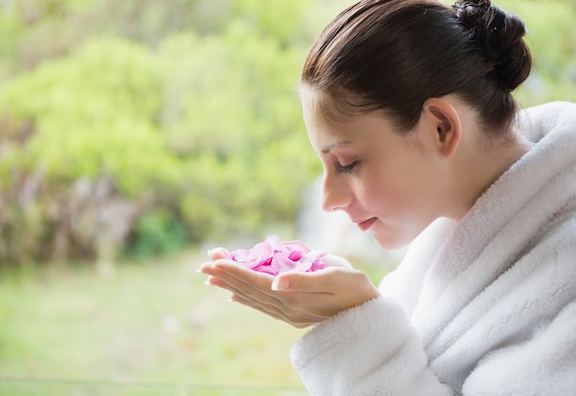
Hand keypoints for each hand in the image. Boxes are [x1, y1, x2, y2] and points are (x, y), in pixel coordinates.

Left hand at [198, 250, 380, 327]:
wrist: (370, 315)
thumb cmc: (356, 290)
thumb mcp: (335, 278)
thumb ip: (304, 280)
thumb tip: (276, 280)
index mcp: (294, 297)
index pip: (256, 281)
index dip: (235, 270)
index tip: (215, 260)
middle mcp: (287, 308)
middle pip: (249, 289)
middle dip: (226, 275)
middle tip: (205, 263)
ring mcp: (289, 313)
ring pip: (253, 298)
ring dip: (231, 285)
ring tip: (212, 276)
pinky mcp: (293, 314)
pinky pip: (263, 306)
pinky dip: (246, 299)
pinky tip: (235, 296)